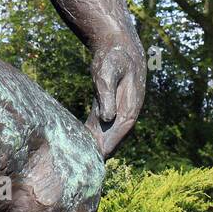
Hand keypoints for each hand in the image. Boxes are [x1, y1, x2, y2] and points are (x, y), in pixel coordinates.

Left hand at [86, 36, 145, 157]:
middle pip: (114, 135)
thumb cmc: (113, 57)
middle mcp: (126, 110)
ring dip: (97, 144)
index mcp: (131, 104)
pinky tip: (81, 142)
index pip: (121, 129)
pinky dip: (92, 133)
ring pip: (107, 131)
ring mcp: (118, 108)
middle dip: (103, 150)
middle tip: (89, 166)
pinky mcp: (108, 104)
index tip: (101, 158)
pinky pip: (100, 123)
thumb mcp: (107, 73)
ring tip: (84, 160)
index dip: (112, 144)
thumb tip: (108, 118)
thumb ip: (106, 94)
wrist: (118, 45)